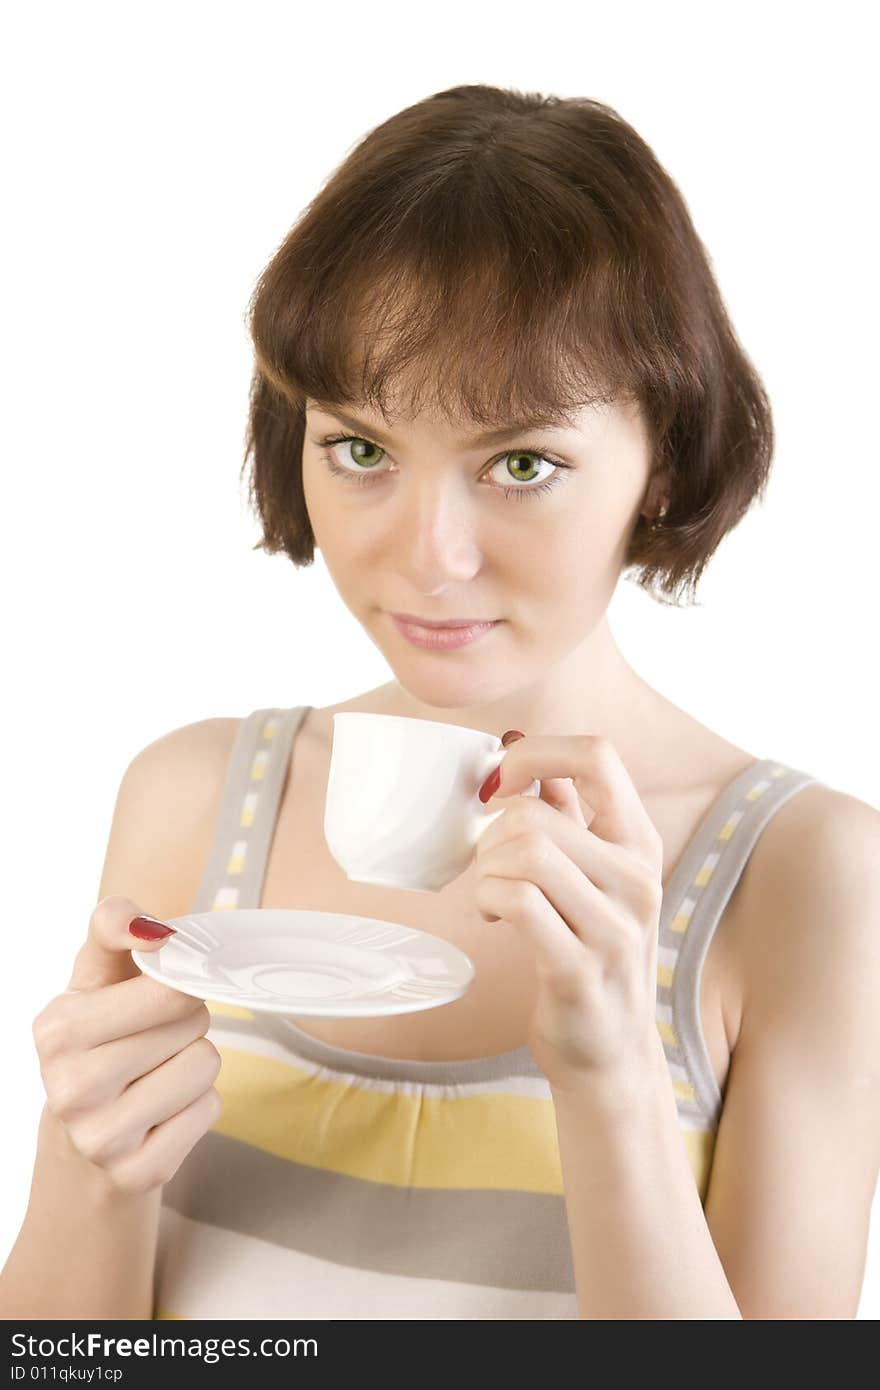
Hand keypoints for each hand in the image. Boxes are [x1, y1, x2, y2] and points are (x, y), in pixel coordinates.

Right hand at [32, 897, 221, 1194]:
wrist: (79, 1153)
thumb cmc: (97, 1046)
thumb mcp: (93, 980)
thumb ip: (113, 928)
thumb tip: (152, 927)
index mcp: (57, 1030)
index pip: (168, 987)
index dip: (180, 984)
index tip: (162, 991)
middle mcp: (70, 1088)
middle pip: (192, 1024)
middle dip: (188, 1024)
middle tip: (157, 1041)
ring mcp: (101, 1139)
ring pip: (205, 1066)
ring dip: (195, 1066)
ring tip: (157, 1077)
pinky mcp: (136, 1176)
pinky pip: (209, 1110)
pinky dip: (197, 1107)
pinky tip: (162, 1114)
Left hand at [473, 732, 665, 1092]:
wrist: (611, 1051)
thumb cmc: (592, 952)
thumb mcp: (593, 875)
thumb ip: (568, 817)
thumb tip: (524, 758)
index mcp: (639, 843)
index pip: (598, 755)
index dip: (536, 753)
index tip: (502, 782)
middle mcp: (637, 879)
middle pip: (537, 811)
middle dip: (491, 832)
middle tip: (488, 864)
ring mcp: (614, 927)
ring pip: (526, 852)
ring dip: (487, 868)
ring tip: (491, 891)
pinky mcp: (579, 969)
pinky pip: (517, 901)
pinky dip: (489, 898)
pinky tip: (493, 915)